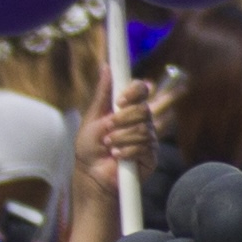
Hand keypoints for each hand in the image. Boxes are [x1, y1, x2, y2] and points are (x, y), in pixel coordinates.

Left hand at [75, 73, 155, 195]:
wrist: (92, 174)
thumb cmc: (90, 147)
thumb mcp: (93, 118)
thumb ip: (103, 94)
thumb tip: (106, 66)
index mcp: (128, 109)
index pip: (141, 90)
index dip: (134, 92)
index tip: (120, 100)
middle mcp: (141, 121)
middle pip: (143, 110)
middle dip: (122, 120)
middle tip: (108, 128)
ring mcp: (148, 138)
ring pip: (143, 130)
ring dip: (121, 138)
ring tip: (109, 146)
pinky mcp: (151, 155)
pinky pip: (144, 147)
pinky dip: (126, 151)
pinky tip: (117, 156)